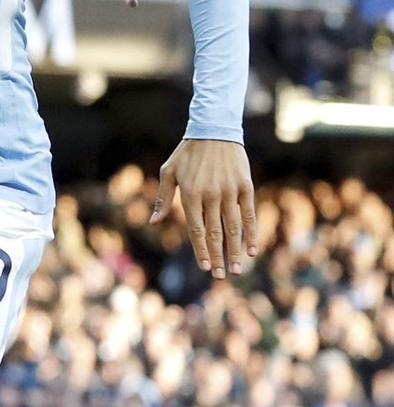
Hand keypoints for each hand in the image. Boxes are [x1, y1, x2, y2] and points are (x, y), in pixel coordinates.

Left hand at [150, 139, 256, 278]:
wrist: (213, 129)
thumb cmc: (187, 153)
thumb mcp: (169, 171)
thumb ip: (162, 198)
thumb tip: (153, 221)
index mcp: (190, 193)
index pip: (196, 230)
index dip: (201, 251)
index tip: (205, 268)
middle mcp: (210, 195)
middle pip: (215, 233)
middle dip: (218, 257)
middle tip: (222, 276)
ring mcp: (229, 191)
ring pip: (234, 227)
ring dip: (236, 250)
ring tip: (237, 269)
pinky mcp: (245, 186)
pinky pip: (250, 214)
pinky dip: (252, 233)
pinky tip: (252, 249)